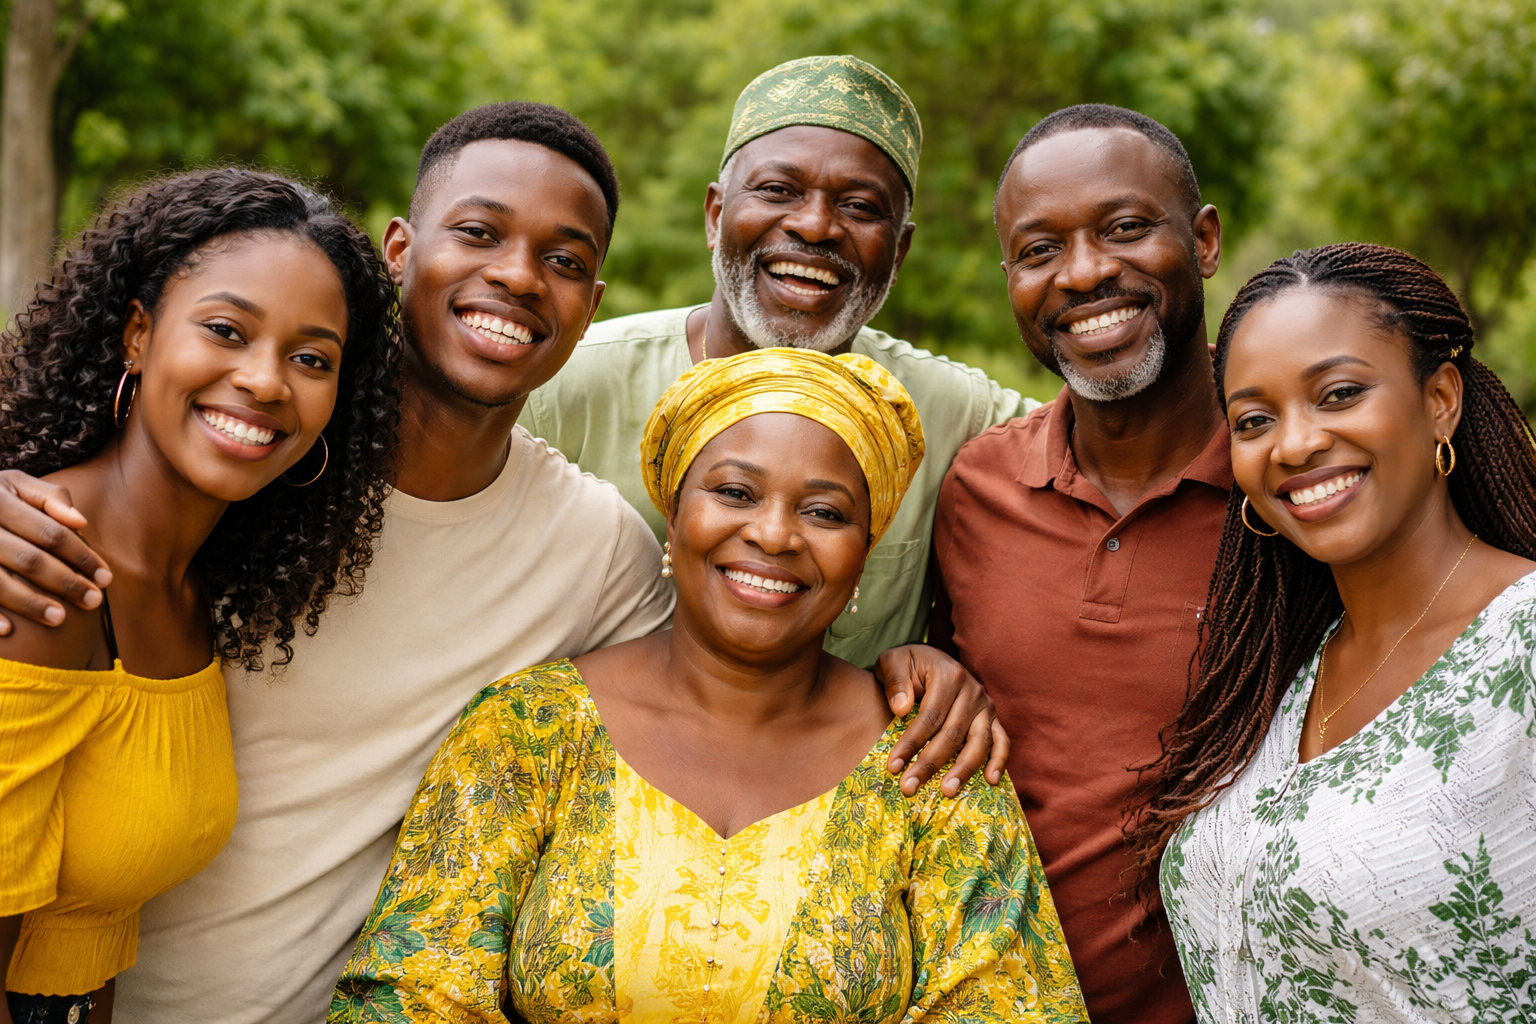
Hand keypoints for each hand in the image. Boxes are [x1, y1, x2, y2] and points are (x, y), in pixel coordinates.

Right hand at [0, 471, 111, 633]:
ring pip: (0, 582)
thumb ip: (49, 497)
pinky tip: (8, 630)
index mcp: (1, 500)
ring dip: (30, 603)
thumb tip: (80, 523)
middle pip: (29, 560)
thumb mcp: (17, 485)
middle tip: (93, 601)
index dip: (81, 556)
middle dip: (64, 583)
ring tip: (60, 618)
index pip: (51, 533)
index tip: (105, 578)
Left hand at [874, 644, 1009, 797]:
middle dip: (930, 763)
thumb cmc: (908, 665)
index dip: (911, 742)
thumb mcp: (892, 662)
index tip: (894, 766)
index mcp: (948, 675)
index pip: (930, 716)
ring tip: (947, 792)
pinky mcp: (993, 718)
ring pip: (980, 741)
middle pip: (952, 733)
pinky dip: (1000, 760)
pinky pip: (1002, 741)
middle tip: (910, 787)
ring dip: (964, 769)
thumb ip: (895, 681)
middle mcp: (972, 690)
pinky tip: (991, 781)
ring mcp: (986, 705)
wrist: (928, 660)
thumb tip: (901, 708)